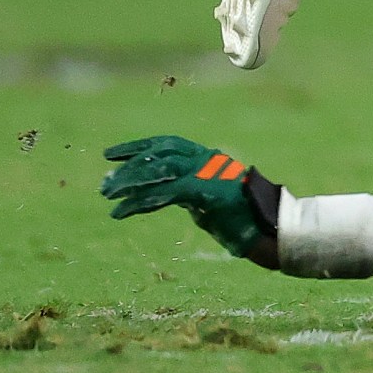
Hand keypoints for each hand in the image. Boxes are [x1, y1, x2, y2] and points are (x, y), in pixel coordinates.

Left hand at [102, 136, 279, 262]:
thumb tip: (156, 194)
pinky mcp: (207, 192)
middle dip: (128, 165)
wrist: (268, 228)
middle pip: (160, 153)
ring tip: (108, 197)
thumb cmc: (240, 218)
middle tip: (105, 183)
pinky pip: (167, 193)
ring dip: (130, 183)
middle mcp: (206, 161)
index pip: (167, 144)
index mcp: (207, 158)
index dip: (137, 147)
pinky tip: (122, 212)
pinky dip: (141, 202)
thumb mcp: (207, 199)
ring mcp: (208, 174)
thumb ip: (186, 191)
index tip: (110, 154)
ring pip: (160, 170)